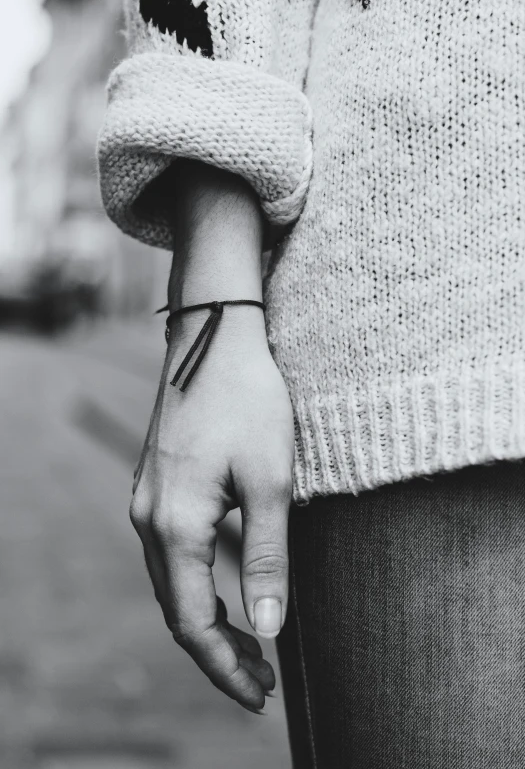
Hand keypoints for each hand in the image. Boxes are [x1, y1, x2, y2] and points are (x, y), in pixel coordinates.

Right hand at [129, 306, 293, 712]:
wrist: (216, 338)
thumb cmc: (248, 401)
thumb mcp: (270, 481)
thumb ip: (268, 556)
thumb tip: (269, 626)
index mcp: (174, 523)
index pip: (193, 622)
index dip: (225, 666)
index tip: (260, 694)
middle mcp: (148, 518)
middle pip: (177, 608)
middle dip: (218, 651)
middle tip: (261, 681)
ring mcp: (146, 500)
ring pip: (172, 583)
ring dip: (207, 620)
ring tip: (249, 645)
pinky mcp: (156, 486)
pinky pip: (171, 554)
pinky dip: (197, 586)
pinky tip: (224, 590)